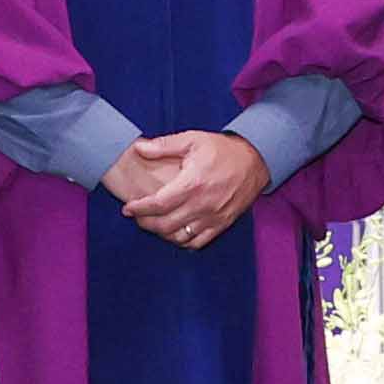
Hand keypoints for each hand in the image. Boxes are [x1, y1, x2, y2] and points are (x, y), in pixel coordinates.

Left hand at [104, 132, 264, 248]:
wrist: (255, 161)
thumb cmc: (222, 150)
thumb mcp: (193, 140)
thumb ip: (164, 145)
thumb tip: (139, 148)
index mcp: (192, 184)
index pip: (158, 204)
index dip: (139, 209)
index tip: (128, 208)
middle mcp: (202, 204)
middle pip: (165, 224)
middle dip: (145, 223)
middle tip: (137, 216)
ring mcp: (213, 217)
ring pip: (179, 237)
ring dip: (161, 234)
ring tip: (153, 223)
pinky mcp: (221, 224)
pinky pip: (197, 242)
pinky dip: (181, 242)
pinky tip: (174, 233)